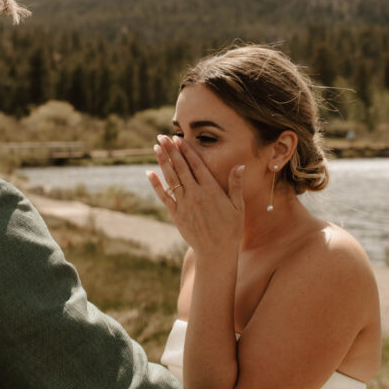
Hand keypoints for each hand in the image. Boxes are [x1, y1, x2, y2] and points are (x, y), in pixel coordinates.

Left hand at [147, 136, 244, 258]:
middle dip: (171, 151)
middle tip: (162, 136)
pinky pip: (164, 196)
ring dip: (162, 162)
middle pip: (180, 168)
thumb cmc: (230, 229)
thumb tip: (239, 165)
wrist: (216, 251)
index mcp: (211, 190)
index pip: (196, 165)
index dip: (186, 151)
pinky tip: (149, 173)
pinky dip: (156, 184)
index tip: (178, 138)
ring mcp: (184, 204)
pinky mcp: (176, 214)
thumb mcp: (238, 206)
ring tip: (156, 147)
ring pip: (171, 179)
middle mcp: (195, 194)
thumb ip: (235, 185)